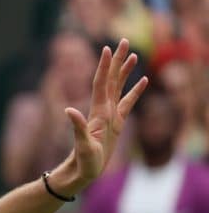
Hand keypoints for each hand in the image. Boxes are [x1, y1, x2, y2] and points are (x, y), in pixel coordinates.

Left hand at [60, 39, 147, 193]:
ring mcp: (110, 115)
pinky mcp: (117, 123)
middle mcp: (103, 109)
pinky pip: (128, 103)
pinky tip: (144, 81)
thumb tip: (68, 110)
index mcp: (98, 112)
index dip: (104, 66)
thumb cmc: (83, 161)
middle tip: (124, 41)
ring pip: (119, 87)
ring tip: (134, 55)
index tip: (107, 48)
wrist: (84, 171)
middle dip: (117, 60)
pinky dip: (135, 91)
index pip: (101, 83)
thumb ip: (77, 127)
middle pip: (111, 79)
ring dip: (125, 71)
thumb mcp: (82, 145)